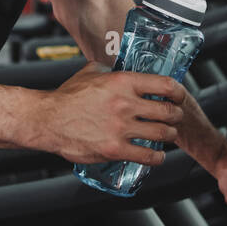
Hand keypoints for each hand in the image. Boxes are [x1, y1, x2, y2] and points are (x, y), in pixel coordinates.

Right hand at [37, 62, 185, 164]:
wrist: (47, 120)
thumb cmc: (67, 97)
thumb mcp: (91, 73)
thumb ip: (111, 70)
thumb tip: (122, 68)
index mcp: (123, 82)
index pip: (166, 85)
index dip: (178, 92)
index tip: (179, 96)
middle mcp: (125, 104)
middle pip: (169, 111)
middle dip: (176, 116)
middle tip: (174, 118)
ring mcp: (121, 128)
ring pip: (163, 134)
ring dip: (169, 135)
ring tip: (166, 135)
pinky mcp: (114, 149)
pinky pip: (147, 156)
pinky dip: (157, 157)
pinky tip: (157, 155)